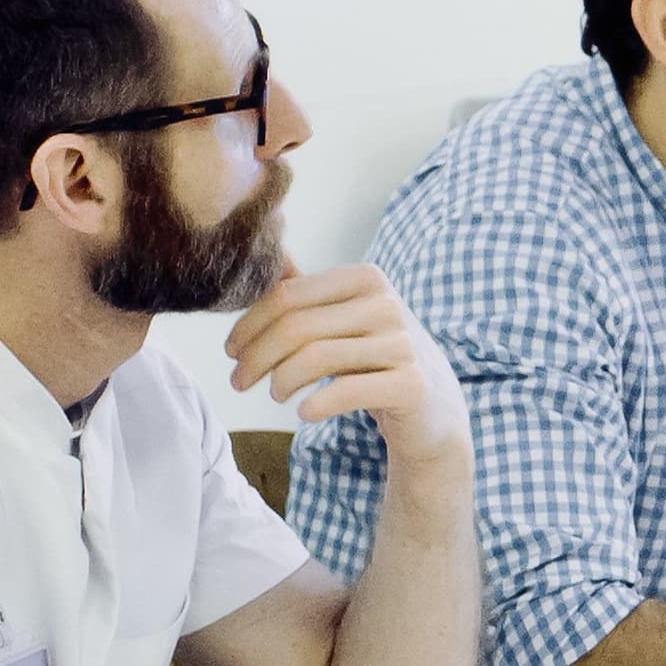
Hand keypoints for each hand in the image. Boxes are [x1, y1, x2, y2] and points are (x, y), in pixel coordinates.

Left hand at [225, 263, 467, 458]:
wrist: (433, 409)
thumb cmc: (378, 360)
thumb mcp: (347, 318)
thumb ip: (310, 291)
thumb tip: (272, 252)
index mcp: (367, 278)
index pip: (287, 295)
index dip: (249, 324)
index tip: (231, 351)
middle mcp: (387, 304)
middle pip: (296, 326)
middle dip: (256, 356)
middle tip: (239, 381)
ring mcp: (402, 344)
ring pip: (315, 358)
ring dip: (281, 381)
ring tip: (275, 395)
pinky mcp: (410, 385)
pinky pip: (345, 391)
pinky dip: (315, 404)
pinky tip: (304, 413)